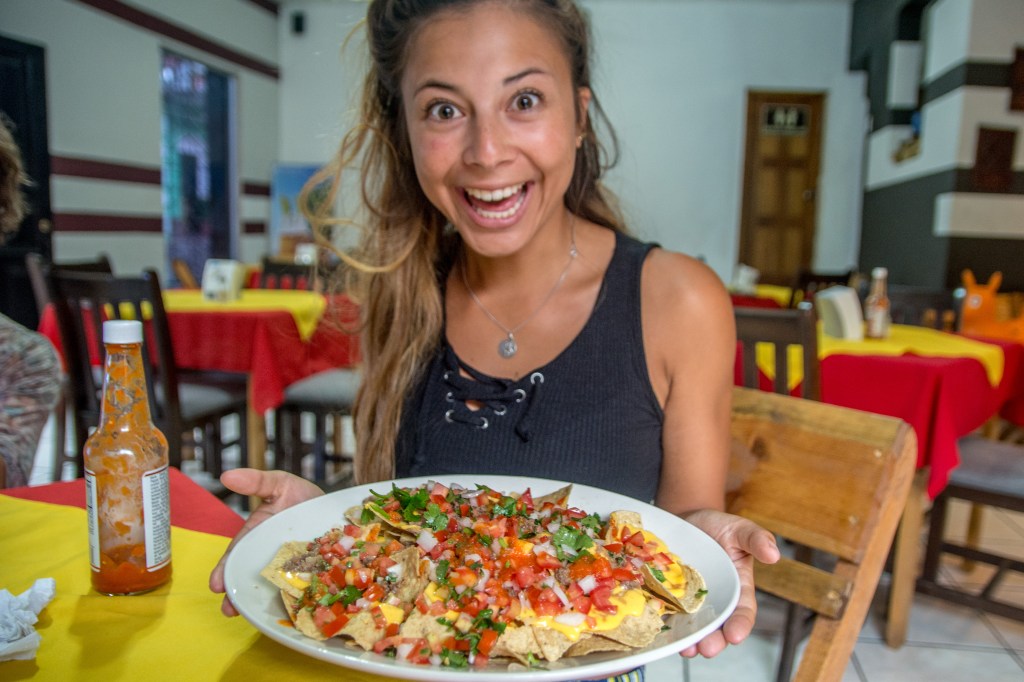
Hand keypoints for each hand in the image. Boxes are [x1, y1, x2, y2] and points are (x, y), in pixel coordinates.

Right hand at [208, 468, 323, 615]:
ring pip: (270, 589)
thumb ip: (257, 482)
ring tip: (249, 616)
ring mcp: (289, 570)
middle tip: (229, 608)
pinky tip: (289, 613)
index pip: (237, 554)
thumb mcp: (281, 484)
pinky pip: (298, 592)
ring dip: (258, 603)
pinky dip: (292, 604)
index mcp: (257, 537)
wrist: (336, 507)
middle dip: (236, 594)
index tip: (216, 584)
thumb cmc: (303, 496)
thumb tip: (226, 475)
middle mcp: (269, 557)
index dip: (225, 569)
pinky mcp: (309, 578)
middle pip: (249, 577)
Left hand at [678, 509, 779, 657]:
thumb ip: (756, 539)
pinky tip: (662, 631)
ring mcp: (690, 601)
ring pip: (692, 626)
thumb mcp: (739, 529)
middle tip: (707, 648)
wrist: (687, 520)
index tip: (735, 635)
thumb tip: (774, 554)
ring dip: (690, 640)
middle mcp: (715, 601)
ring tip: (687, 648)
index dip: (740, 625)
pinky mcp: (669, 597)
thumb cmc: (719, 527)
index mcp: (738, 589)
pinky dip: (666, 625)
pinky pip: (667, 614)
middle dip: (714, 640)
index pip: (742, 612)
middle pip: (717, 627)